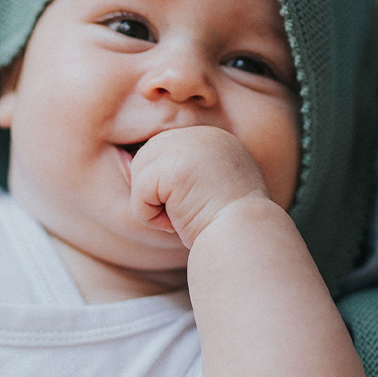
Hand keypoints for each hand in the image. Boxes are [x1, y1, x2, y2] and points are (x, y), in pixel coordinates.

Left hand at [129, 126, 271, 247]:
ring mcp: (189, 145)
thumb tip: (130, 162)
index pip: (165, 152)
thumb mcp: (210, 188)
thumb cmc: (229, 228)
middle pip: (146, 157)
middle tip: (187, 213)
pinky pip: (139, 192)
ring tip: (184, 216)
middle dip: (156, 193)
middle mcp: (202, 134)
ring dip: (152, 205)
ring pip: (139, 172)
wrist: (247, 243)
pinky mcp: (174, 167)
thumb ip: (182, 170)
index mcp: (214, 138)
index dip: (168, 188)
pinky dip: (150, 217)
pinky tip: (177, 222)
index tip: (197, 206)